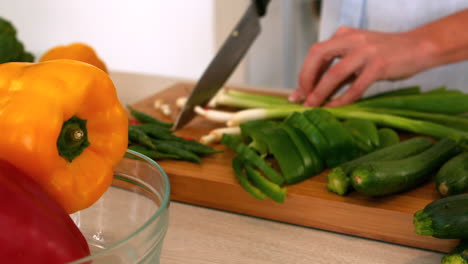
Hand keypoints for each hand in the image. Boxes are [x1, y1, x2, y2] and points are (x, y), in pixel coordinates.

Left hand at [289, 26, 431, 106]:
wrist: (419, 47)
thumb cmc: (385, 55)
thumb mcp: (357, 57)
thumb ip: (335, 72)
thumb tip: (309, 93)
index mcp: (344, 35)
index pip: (315, 52)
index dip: (304, 73)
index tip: (299, 92)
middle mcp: (352, 39)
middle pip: (318, 55)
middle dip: (306, 79)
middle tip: (303, 98)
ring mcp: (366, 51)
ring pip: (335, 72)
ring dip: (321, 92)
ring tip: (313, 106)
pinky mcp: (379, 65)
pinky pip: (356, 86)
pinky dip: (343, 99)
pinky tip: (336, 108)